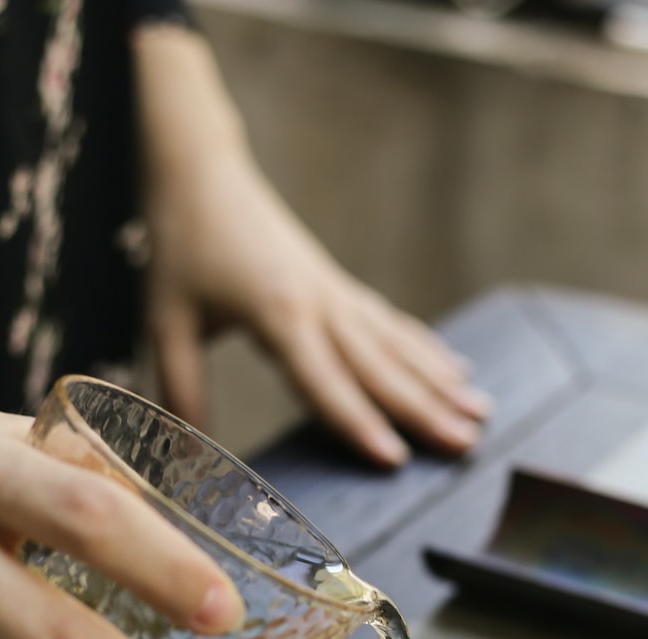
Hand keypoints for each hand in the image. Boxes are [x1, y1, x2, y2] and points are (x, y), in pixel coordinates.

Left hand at [135, 26, 489, 466]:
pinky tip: (455, 368)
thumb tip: (183, 456)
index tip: (396, 460)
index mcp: (278, 313)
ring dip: (440, 381)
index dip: (359, 423)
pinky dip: (426, 348)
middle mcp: (320, 302)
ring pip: (397, 344)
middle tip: (467, 444)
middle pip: (380, 367)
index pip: (325, 381)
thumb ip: (181, 387)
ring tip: (481, 413)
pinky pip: (391, 323)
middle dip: (425, 409)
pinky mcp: (338, 284)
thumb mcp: (166, 319)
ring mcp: (336, 291)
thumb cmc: (181, 243)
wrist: (202, 170)